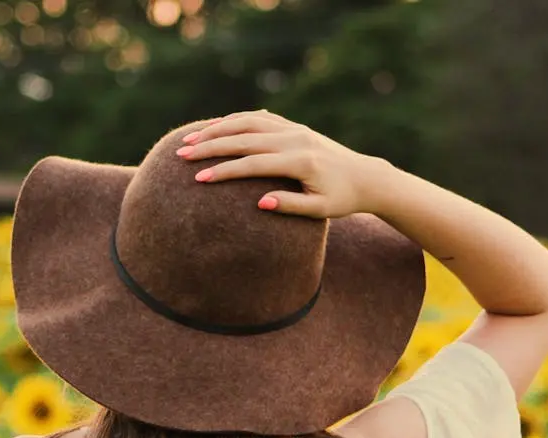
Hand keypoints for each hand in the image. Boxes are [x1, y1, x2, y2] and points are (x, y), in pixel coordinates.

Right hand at [176, 110, 387, 218]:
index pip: (254, 164)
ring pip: (248, 121)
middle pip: (244, 138)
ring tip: (190, 138)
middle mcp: (295, 139)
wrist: (365, 177)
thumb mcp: (321, 210)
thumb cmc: (342, 199)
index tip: (199, 179)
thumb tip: (259, 203)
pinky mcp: (293, 126)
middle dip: (210, 145)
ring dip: (217, 128)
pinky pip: (258, 117)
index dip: (225, 171)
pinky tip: (215, 128)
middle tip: (182, 154)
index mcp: (301, 161)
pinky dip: (234, 120)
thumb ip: (291, 206)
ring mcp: (294, 128)